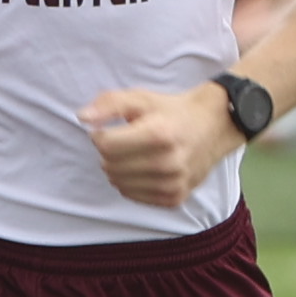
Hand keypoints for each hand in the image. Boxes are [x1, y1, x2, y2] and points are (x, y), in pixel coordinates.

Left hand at [83, 79, 242, 206]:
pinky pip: (133, 195)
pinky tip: (144, 168)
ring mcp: (173, 184)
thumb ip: (109, 104)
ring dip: (119, 168)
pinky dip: (131, 182)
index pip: (104, 145)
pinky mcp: (175, 198)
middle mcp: (167, 163)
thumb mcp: (140, 98)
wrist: (213, 127)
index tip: (112, 129)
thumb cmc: (171, 111)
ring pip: (118, 183)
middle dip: (110, 152)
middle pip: (109, 165)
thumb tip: (82, 118)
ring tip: (136, 154)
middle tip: (127, 141)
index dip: (101, 135)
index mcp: (158, 134)